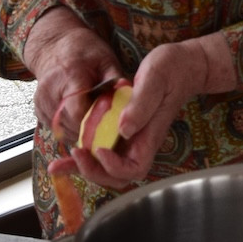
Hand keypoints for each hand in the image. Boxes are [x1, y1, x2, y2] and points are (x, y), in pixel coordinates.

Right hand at [20, 8, 122, 147]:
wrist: (54, 45)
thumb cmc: (84, 51)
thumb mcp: (106, 60)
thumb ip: (116, 82)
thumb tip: (131, 103)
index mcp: (70, 76)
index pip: (78, 112)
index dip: (94, 125)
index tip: (110, 127)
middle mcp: (51, 91)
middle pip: (71, 125)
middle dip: (91, 132)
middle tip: (108, 131)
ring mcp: (41, 102)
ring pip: (63, 131)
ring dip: (81, 133)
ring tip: (96, 125)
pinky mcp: (38, 110)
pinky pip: (57, 129)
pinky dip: (71, 129)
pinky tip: (82, 121)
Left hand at [66, 33, 237, 188]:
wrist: (184, 65)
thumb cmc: (172, 69)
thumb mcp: (156, 78)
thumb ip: (141, 103)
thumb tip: (124, 129)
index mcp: (150, 135)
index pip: (133, 169)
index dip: (114, 167)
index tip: (100, 149)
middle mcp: (140, 142)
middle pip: (117, 176)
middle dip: (93, 171)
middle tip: (74, 155)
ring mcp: (132, 138)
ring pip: (107, 167)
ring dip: (82, 168)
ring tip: (58, 165)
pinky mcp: (123, 130)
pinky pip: (103, 150)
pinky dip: (83, 155)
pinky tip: (67, 154)